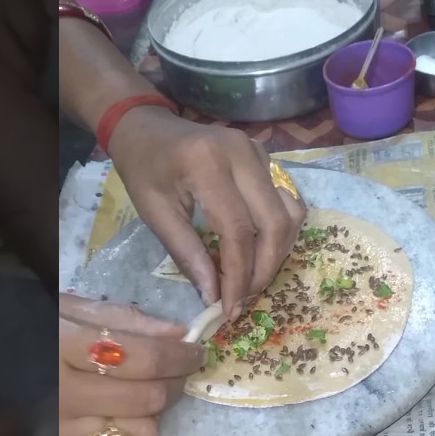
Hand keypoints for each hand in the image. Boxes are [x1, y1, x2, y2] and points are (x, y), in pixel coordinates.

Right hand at [55, 295, 204, 435]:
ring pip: (138, 435)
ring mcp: (58, 433)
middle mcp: (63, 395)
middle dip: (174, 383)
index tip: (195, 350)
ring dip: (151, 415)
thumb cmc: (19, 329)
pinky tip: (110, 417)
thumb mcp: (65, 310)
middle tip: (178, 371)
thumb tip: (179, 334)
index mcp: (64, 348)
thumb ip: (123, 319)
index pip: (144, 356)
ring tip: (143, 395)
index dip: (180, 355)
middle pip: (147, 398)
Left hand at [108, 107, 306, 318]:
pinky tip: (259, 250)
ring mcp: (259, 152)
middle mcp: (242, 153)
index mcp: (207, 164)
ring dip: (277, 252)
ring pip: (289, 213)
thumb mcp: (154, 213)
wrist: (149, 129)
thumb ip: (186, 253)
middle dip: (264, 268)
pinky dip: (278, 232)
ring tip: (253, 277)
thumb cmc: (144, 170)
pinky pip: (286, 200)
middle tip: (245, 297)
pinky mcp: (266, 157)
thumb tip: (214, 294)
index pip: (238, 230)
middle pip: (274, 222)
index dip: (239, 274)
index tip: (230, 306)